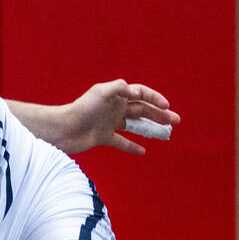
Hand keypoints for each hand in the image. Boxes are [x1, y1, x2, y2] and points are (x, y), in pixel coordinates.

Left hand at [60, 79, 179, 154]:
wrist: (63, 129)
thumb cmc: (81, 109)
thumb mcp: (101, 92)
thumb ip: (119, 88)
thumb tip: (136, 91)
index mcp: (116, 95)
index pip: (141, 94)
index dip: (155, 99)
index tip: (166, 107)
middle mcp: (114, 107)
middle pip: (141, 110)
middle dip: (159, 114)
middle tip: (175, 121)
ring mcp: (109, 123)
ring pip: (134, 125)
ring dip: (150, 128)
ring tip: (165, 134)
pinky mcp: (103, 137)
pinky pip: (121, 142)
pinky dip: (132, 146)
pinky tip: (143, 151)